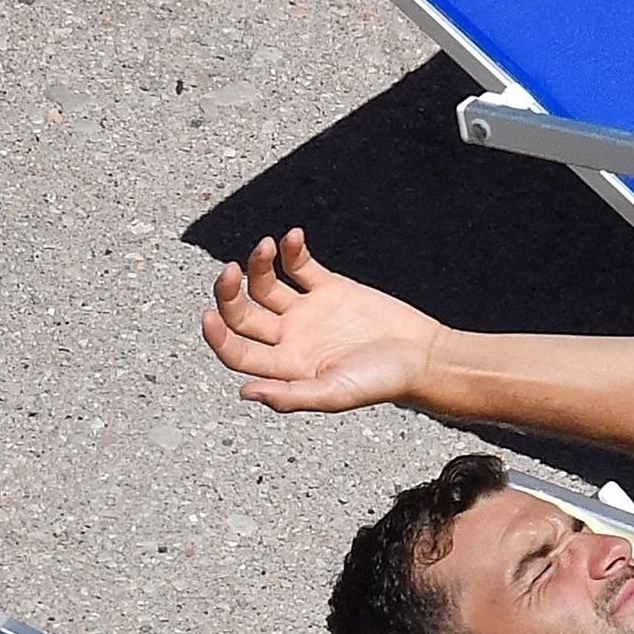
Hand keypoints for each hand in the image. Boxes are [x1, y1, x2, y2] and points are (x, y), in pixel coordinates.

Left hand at [198, 228, 444, 412]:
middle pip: (242, 314)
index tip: (208, 314)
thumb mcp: (336, 394)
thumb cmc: (384, 382)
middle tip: (232, 271)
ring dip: (259, 264)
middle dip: (229, 292)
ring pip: (265, 285)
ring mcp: (308, 312)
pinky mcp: (330, 289)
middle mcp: (290, 339)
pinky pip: (300, 265)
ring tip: (269, 246)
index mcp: (286, 367)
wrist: (425, 357)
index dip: (217, 335)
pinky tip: (293, 237)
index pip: (237, 351)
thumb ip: (292, 395)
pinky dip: (292, 249)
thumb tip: (245, 392)